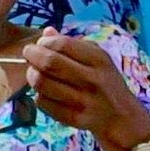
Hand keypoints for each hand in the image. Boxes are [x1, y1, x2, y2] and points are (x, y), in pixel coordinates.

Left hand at [18, 31, 149, 150]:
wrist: (120, 117)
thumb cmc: (105, 83)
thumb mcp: (97, 59)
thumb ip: (72, 45)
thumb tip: (47, 32)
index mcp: (99, 60)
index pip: (63, 44)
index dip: (45, 42)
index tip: (40, 43)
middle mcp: (92, 80)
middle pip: (50, 64)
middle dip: (33, 56)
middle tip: (28, 54)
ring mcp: (83, 101)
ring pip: (42, 84)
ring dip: (32, 76)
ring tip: (34, 73)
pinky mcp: (74, 118)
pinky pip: (44, 103)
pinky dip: (39, 95)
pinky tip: (45, 93)